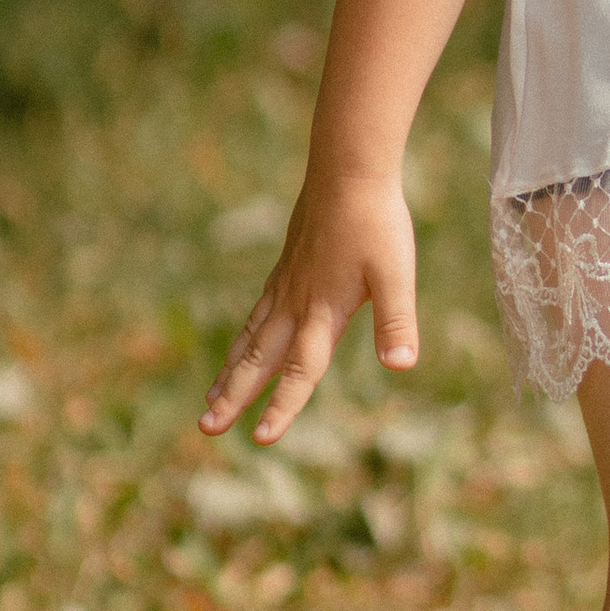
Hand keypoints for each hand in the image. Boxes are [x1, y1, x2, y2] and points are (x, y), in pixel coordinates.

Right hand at [199, 170, 419, 445]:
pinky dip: (243, 339)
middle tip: (207, 430)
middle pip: (260, 361)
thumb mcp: (397, 274)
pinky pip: (256, 314)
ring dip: (230, 372)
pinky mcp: (286, 268)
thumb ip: (397, 322)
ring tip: (210, 400)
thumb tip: (402, 365)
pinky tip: (240, 345)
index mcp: (322, 312)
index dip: (282, 407)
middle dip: (234, 398)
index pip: (300, 372)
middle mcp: (296, 305)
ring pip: (251, 339)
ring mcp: (286, 286)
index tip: (259, 439)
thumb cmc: (377, 223)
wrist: (348, 171)